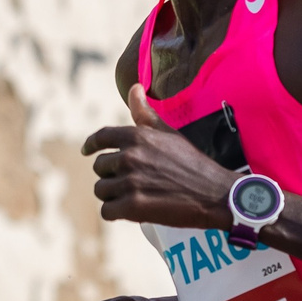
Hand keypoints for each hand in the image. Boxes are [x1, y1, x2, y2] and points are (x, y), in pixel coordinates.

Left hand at [82, 86, 234, 228]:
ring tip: (132, 196)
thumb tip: (134, 87)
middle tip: (131, 182)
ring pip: (101, 190)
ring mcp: (130, 182)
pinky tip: (130, 210)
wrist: (213, 194)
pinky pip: (107, 211)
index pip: (100, 137)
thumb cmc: (192, 163)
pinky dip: (116, 213)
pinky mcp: (132, 207)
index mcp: (136, 136)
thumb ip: (145, 113)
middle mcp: (129, 157)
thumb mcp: (169, 133)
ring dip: (113, 195)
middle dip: (111, 175)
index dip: (91, 145)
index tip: (87, 151)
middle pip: (100, 167)